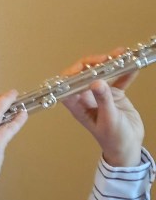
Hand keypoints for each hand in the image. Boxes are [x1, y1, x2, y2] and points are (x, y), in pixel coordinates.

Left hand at [59, 49, 143, 166]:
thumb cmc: (114, 138)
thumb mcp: (109, 119)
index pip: (68, 86)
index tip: (84, 66)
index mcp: (78, 106)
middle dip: (93, 64)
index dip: (72, 74)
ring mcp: (100, 95)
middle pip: (84, 76)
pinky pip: (119, 80)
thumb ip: (103, 100)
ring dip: (111, 63)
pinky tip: (132, 63)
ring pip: (103, 74)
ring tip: (121, 53)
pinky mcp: (114, 95)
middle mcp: (87, 98)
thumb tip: (96, 82)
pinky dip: (125, 72)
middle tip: (106, 57)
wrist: (129, 146)